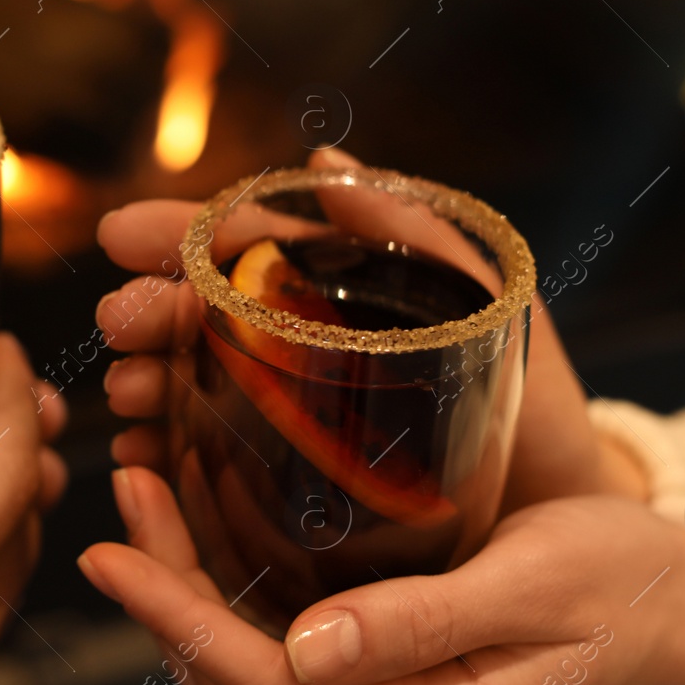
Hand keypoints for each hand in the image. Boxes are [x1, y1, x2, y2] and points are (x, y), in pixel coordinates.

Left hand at [78, 467, 684, 684]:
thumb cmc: (624, 577)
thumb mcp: (535, 580)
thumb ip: (421, 622)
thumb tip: (305, 653)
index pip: (267, 684)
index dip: (176, 616)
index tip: (110, 544)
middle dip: (164, 604)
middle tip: (124, 500)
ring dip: (187, 614)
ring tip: (148, 518)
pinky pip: (284, 681)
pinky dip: (230, 623)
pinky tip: (207, 554)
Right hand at [94, 146, 647, 509]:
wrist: (565, 521)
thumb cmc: (538, 409)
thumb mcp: (492, 305)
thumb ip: (418, 233)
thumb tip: (325, 163)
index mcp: (343, 296)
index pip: (244, 249)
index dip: (177, 235)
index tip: (119, 235)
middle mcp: (309, 352)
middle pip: (207, 318)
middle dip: (152, 314)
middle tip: (118, 325)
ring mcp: (297, 421)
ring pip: (198, 388)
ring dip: (151, 384)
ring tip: (128, 396)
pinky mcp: (293, 493)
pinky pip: (213, 468)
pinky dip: (170, 457)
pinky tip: (144, 457)